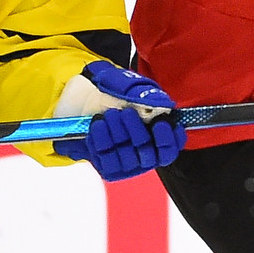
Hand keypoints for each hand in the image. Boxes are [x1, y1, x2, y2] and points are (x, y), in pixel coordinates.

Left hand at [52, 61, 181, 180]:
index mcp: (158, 136)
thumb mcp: (130, 86)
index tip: (161, 123)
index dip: (169, 139)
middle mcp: (145, 153)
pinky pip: (107, 162)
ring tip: (109, 115)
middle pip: (150, 154)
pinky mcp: (108, 167)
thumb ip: (146, 94)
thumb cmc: (113, 91)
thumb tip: (163, 103)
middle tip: (126, 113)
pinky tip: (98, 125)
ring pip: (128, 158)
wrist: (83, 97)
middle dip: (138, 133)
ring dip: (118, 135)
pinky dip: (102, 142)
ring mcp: (127, 163)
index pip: (171, 148)